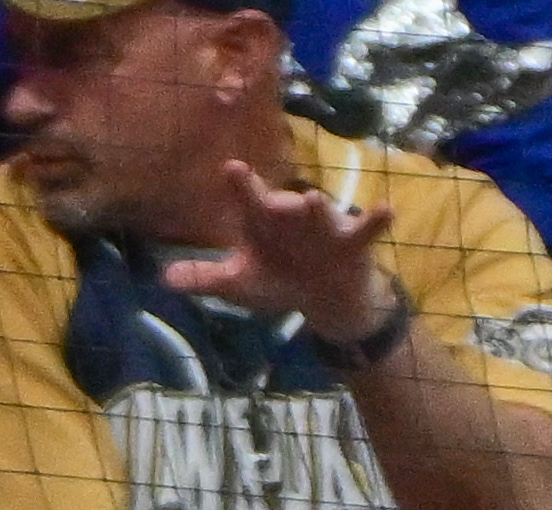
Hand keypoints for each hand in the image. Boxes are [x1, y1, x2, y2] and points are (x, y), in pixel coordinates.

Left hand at [161, 161, 398, 344]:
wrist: (328, 299)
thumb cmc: (282, 280)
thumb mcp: (243, 284)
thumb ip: (207, 278)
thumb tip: (164, 279)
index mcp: (261, 221)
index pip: (247, 198)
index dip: (241, 184)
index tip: (233, 169)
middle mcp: (291, 218)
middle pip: (283, 204)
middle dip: (279, 200)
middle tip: (274, 198)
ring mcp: (324, 228)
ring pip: (320, 213)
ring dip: (318, 207)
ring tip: (313, 198)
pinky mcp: (354, 244)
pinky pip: (367, 229)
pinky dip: (376, 220)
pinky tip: (387, 210)